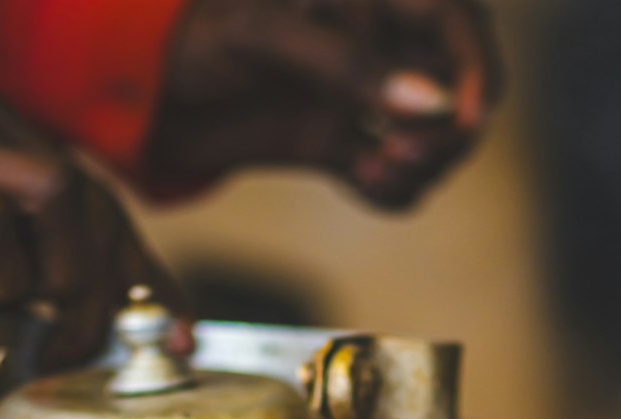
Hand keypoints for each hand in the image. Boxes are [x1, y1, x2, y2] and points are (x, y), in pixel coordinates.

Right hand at [0, 71, 189, 370]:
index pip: (96, 191)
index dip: (145, 270)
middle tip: (76, 348)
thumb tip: (113, 315)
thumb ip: (30, 270)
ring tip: (0, 312)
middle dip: (108, 288)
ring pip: (57, 191)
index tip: (177, 332)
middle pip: (93, 192)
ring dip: (52, 279)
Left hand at [151, 0, 501, 207]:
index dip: (476, 70)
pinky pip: (394, 178)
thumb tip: (430, 102)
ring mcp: (364, 100)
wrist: (144, 97)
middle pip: (459, 92)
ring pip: (432, 141)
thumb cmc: (192, 39)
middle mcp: (378, 46)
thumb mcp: (264, 40)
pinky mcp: (344, 146)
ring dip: (418, 166)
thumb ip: (349, 67)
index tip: (465, 118)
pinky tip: (362, 181)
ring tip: (373, 171)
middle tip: (402, 155)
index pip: (457, 24)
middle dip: (446, 132)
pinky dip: (390, 191)